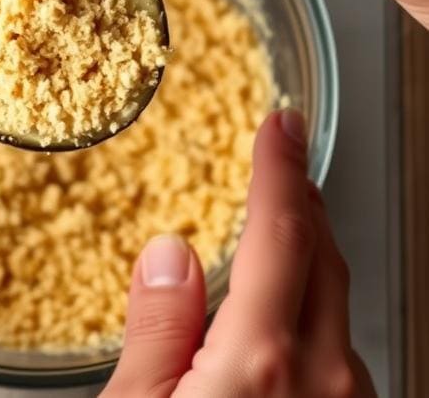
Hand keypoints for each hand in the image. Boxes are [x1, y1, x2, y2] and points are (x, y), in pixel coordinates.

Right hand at [101, 110, 374, 397]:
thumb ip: (156, 330)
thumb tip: (168, 256)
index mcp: (261, 359)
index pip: (280, 235)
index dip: (280, 169)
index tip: (282, 125)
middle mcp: (324, 381)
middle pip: (322, 259)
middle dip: (300, 202)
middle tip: (280, 164)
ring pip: (338, 307)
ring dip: (309, 260)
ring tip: (277, 235)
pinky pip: (342, 355)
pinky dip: (314, 315)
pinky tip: (285, 321)